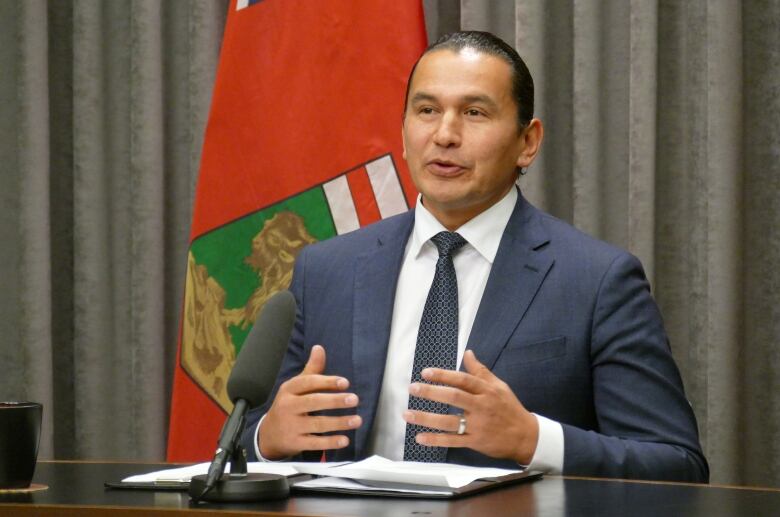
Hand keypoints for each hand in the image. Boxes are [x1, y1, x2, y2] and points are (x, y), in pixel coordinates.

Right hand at [258, 345, 361, 459]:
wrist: (269, 434)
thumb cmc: (289, 405)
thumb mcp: (296, 386)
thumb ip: (311, 369)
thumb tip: (319, 348)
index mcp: (289, 390)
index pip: (308, 383)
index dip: (327, 382)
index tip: (345, 383)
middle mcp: (288, 407)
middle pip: (313, 402)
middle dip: (335, 401)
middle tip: (354, 399)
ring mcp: (291, 426)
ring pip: (317, 424)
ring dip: (339, 422)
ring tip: (357, 420)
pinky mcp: (295, 443)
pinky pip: (315, 443)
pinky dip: (330, 442)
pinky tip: (345, 440)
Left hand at [402, 350, 538, 463]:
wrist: (525, 436)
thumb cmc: (510, 408)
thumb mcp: (499, 386)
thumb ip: (480, 371)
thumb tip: (468, 353)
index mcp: (487, 391)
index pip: (462, 379)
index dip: (443, 375)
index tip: (426, 372)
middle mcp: (481, 406)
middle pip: (454, 397)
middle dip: (431, 392)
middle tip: (413, 388)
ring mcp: (478, 426)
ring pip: (450, 421)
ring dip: (426, 418)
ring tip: (408, 414)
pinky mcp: (475, 442)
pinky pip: (452, 441)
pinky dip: (435, 440)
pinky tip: (420, 437)